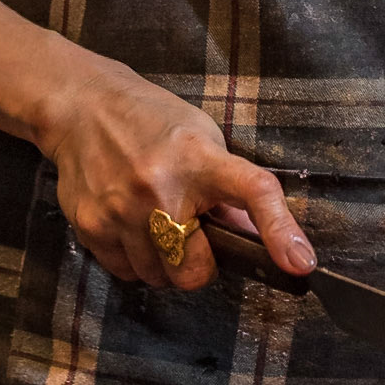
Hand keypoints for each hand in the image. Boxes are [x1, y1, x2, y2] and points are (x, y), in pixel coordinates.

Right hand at [39, 49, 315, 291]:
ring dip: (164, 262)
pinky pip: (126, 272)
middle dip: (199, 263)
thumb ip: (228, 188)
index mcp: (200, 158)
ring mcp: (121, 210)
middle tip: (192, 234)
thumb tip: (254, 237)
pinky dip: (134, 260)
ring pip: (159, 278)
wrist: (83, 106)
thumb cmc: (151, 120)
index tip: (301, 264)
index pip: (253, 193)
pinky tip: (130, 225)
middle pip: (195, 270)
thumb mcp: (201, 138)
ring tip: (156, 222)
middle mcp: (160, 187)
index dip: (281, 231)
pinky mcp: (91, 227)